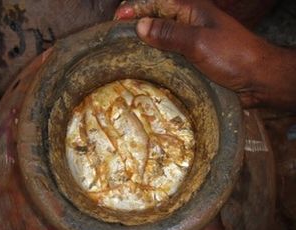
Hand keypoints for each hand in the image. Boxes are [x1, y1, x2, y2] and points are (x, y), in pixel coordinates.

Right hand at [115, 0, 295, 109]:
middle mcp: (188, 26)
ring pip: (161, 42)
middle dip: (136, 28)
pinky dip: (155, 61)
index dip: (135, 9)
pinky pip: (168, 58)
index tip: (116, 20)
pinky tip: (144, 69)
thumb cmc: (232, 55)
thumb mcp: (199, 42)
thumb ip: (169, 34)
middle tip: (115, 41)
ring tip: (124, 56)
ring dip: (144, 47)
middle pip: (156, 22)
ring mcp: (189, 44)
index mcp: (191, 12)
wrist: (257, 79)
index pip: (156, 4)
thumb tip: (140, 26)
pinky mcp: (191, 61)